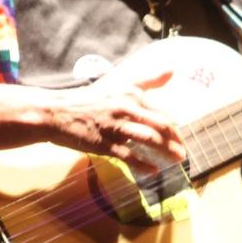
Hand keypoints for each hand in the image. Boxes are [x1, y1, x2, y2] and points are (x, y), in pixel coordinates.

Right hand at [49, 69, 186, 174]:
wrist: (57, 113)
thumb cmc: (90, 98)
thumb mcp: (118, 82)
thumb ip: (147, 79)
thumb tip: (172, 71)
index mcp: (131, 94)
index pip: (161, 112)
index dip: (174, 128)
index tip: (180, 137)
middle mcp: (126, 108)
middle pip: (160, 126)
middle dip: (175, 141)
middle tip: (183, 153)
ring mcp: (115, 126)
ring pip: (149, 139)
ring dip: (166, 151)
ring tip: (177, 160)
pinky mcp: (104, 143)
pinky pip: (129, 155)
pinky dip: (143, 165)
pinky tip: (153, 171)